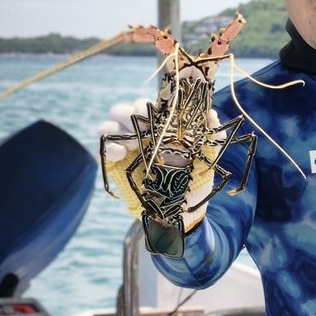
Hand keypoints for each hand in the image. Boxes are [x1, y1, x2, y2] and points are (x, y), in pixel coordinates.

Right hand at [98, 98, 218, 232]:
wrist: (183, 211)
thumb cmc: (196, 178)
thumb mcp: (207, 156)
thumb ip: (212, 134)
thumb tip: (212, 114)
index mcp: (160, 125)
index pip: (146, 105)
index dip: (146, 105)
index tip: (154, 114)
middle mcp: (139, 133)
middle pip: (123, 111)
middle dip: (128, 114)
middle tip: (141, 129)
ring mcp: (125, 148)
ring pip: (108, 125)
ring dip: (117, 128)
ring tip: (132, 143)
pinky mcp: (114, 164)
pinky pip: (103, 149)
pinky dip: (109, 147)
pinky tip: (121, 154)